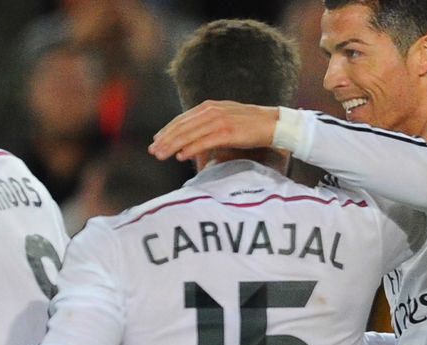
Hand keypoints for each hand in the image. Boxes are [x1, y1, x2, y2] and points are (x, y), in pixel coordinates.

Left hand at [149, 101, 278, 161]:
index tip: (156, 141)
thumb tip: (193, 143)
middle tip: (153, 151)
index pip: (182, 119)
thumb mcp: (226, 119)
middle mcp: (212, 111)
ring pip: (190, 134)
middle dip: (165, 139)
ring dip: (173, 145)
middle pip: (182, 126)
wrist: (273, 123)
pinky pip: (204, 142)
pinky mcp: (228, 132)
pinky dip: (191, 149)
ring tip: (161, 155)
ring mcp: (219, 121)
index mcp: (209, 106)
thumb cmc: (250, 125)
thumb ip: (209, 126)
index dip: (167, 130)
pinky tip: (180, 156)